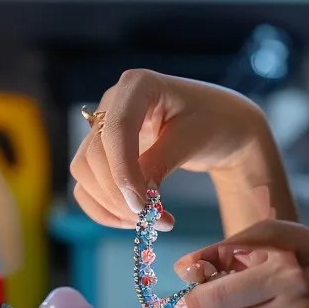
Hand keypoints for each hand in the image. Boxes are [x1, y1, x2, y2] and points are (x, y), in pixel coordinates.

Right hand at [69, 69, 273, 229]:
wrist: (224, 125)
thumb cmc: (216, 122)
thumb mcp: (194, 139)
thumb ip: (160, 163)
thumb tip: (133, 197)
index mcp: (137, 84)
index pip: (115, 129)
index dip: (122, 171)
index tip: (142, 206)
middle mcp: (113, 102)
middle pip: (94, 155)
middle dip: (119, 194)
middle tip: (154, 220)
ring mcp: (104, 127)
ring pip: (84, 171)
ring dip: (110, 204)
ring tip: (149, 222)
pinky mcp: (104, 151)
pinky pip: (87, 183)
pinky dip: (103, 207)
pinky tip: (131, 221)